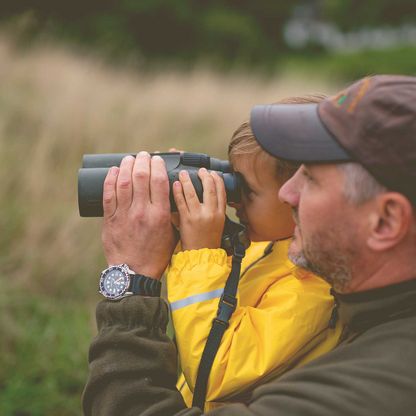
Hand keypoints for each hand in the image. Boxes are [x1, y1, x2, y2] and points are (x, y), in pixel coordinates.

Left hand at [101, 152, 175, 278]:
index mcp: (159, 215)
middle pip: (140, 177)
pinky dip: (111, 180)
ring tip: (130, 158)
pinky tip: (114, 170)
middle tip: (144, 155)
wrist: (134, 273)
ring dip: (127, 166)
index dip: (157, 165)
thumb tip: (171, 196)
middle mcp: (141, 212)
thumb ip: (172, 215)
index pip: (159, 181)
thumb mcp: (172, 234)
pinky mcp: (110, 220)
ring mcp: (124, 215)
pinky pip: (108, 195)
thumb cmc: (156, 255)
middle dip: (142, 161)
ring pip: (123, 182)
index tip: (157, 159)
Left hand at [173, 168, 225, 250]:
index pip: (221, 191)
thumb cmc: (207, 243)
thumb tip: (206, 195)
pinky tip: (175, 184)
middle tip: (200, 171)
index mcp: (221, 214)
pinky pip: (181, 202)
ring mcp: (199, 216)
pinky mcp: (187, 220)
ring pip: (194, 192)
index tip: (212, 173)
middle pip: (210, 188)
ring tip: (183, 174)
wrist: (201, 257)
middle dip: (205, 176)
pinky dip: (178, 191)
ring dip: (188, 180)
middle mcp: (212, 213)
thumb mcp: (218, 225)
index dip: (217, 179)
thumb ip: (214, 211)